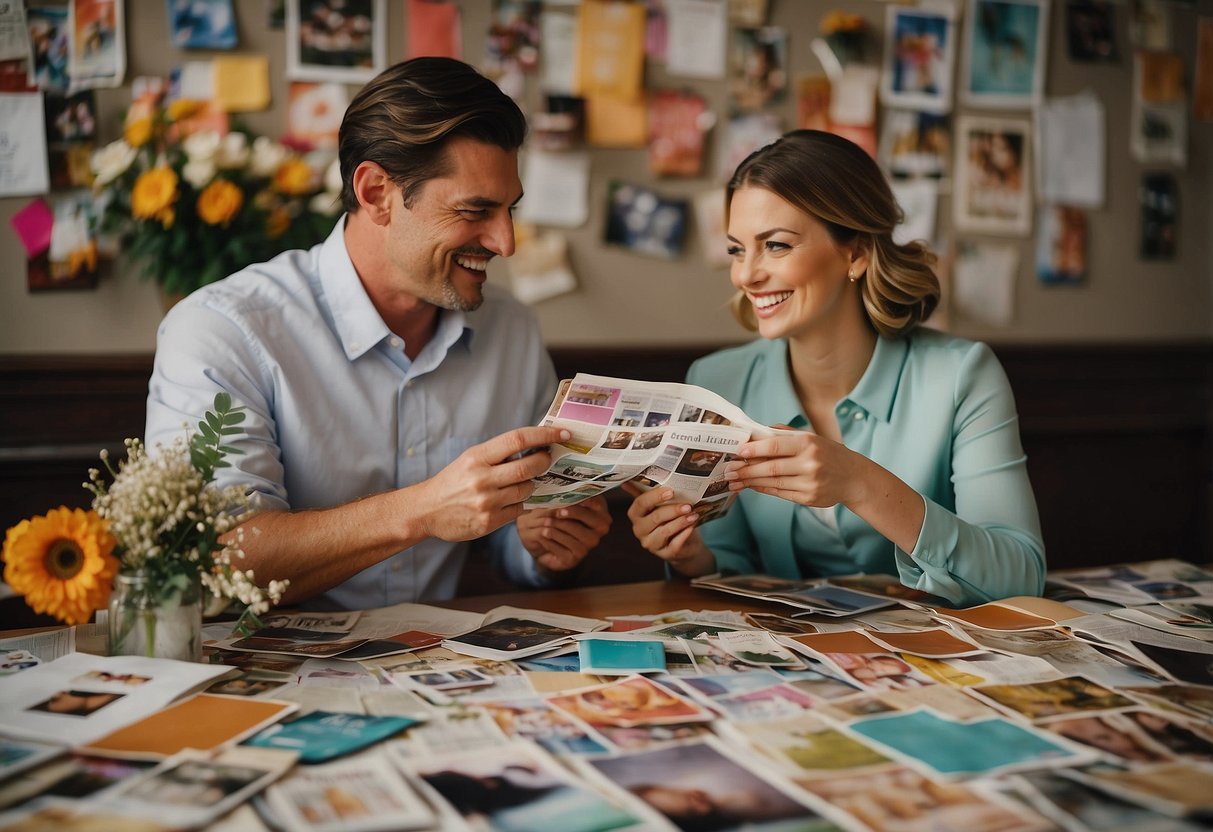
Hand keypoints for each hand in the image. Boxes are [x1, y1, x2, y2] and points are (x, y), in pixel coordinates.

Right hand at [412, 426, 568, 541]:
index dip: (544, 434)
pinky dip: (519, 504)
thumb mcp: (470, 459)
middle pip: (528, 467)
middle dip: (544, 461)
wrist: (426, 510)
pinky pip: (518, 510)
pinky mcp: (488, 522)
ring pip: (526, 490)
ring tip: (520, 483)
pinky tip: (509, 501)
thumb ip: (499, 454)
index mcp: (477, 457)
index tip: (563, 433)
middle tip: (548, 458)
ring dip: (530, 485)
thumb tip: (536, 445)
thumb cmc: (453, 480)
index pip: (518, 439)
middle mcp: (482, 478)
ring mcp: (486, 502)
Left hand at [517, 496, 611, 573]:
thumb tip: (567, 486)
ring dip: (560, 528)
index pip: (598, 505)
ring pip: (576, 536)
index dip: (587, 501)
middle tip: (559, 511)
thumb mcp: (568, 503)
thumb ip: (572, 495)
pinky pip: (563, 550)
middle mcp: (598, 533)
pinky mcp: (573, 559)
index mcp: (601, 515)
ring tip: (546, 522)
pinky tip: (543, 534)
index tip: (573, 495)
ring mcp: (587, 547)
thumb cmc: (560, 516)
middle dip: (574, 514)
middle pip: (591, 521)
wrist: (547, 538)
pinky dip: (552, 541)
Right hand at [623, 484, 712, 574]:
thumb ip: (646, 492)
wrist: (684, 542)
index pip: (640, 503)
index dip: (655, 496)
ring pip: (664, 532)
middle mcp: (640, 530)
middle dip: (672, 510)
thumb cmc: (670, 518)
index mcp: (635, 514)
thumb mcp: (659, 504)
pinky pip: (675, 544)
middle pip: (654, 518)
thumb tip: (628, 479)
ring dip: (680, 522)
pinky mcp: (665, 554)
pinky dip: (684, 534)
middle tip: (688, 505)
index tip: (671, 491)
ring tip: (694, 515)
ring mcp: (651, 544)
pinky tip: (692, 526)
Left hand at [726, 429, 863, 506]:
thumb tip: (754, 434)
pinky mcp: (809, 498)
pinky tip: (752, 486)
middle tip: (729, 470)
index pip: (775, 446)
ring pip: (773, 482)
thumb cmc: (826, 453)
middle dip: (746, 469)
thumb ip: (783, 435)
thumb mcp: (810, 437)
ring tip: (734, 480)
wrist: (853, 477)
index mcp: (808, 444)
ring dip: (750, 481)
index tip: (738, 451)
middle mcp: (810, 463)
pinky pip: (780, 493)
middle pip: (771, 468)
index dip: (754, 449)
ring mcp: (810, 483)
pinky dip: (764, 489)